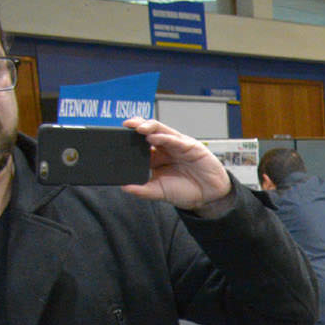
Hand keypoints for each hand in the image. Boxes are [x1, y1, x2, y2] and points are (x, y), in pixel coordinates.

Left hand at [118, 118, 234, 214]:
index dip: (128, 137)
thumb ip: (142, 190)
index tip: (115, 137)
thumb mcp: (159, 192)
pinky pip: (175, 138)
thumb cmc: (186, 192)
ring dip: (148, 126)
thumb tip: (124, 187)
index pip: (139, 143)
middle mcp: (165, 148)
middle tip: (125, 126)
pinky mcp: (190, 146)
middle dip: (136, 125)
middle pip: (148, 131)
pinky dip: (164, 136)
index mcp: (156, 157)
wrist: (209, 198)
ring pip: (160, 129)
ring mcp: (177, 145)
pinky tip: (153, 137)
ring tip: (137, 128)